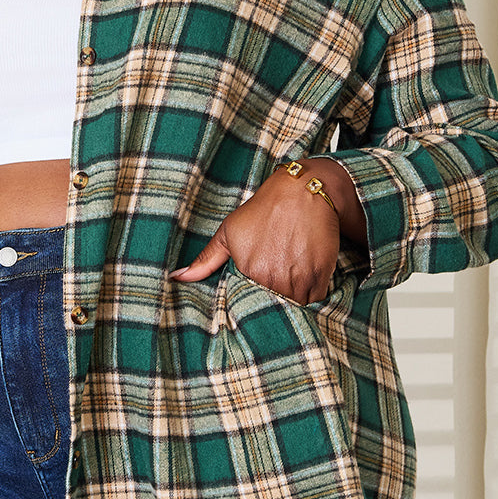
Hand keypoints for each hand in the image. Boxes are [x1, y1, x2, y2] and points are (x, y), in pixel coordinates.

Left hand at [169, 160, 363, 303]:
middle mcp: (274, 279)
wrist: (304, 191)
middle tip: (276, 287)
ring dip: (294, 299)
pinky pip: (317, 298)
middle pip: (275, 307)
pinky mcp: (321, 274)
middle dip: (275, 303)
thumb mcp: (229, 232)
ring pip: (297, 306)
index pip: (250, 304)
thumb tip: (176, 278)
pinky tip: (307, 278)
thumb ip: (206, 260)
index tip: (257, 292)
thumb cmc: (264, 210)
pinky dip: (313, 294)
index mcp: (250, 271)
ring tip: (290, 281)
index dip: (254, 300)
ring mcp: (300, 278)